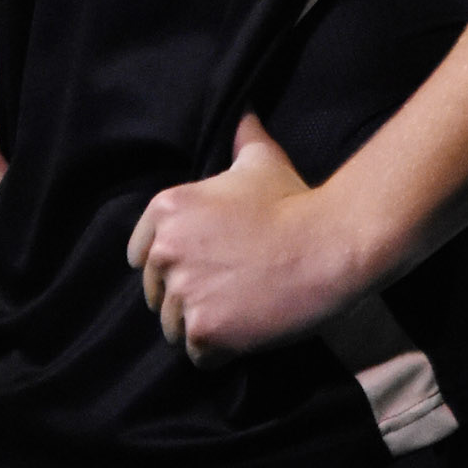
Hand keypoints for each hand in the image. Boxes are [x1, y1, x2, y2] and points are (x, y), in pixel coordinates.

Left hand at [126, 113, 355, 366]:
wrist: (327, 244)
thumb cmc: (293, 201)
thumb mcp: (261, 159)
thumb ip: (242, 137)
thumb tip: (244, 112)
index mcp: (166, 209)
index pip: (140, 256)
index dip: (171, 264)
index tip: (203, 265)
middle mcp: (165, 251)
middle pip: (157, 295)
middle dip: (186, 296)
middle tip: (227, 288)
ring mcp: (183, 292)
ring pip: (174, 328)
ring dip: (201, 326)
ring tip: (237, 311)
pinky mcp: (204, 330)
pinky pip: (196, 355)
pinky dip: (218, 352)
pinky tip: (245, 330)